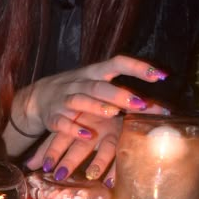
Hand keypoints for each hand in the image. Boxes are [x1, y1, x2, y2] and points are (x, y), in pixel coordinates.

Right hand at [22, 55, 168, 179]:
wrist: (37, 98)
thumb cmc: (77, 91)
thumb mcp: (96, 85)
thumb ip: (122, 92)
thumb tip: (158, 106)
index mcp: (93, 73)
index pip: (117, 63)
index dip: (138, 68)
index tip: (161, 76)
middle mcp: (78, 83)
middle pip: (98, 86)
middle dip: (118, 94)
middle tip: (140, 103)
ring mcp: (64, 99)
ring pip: (80, 100)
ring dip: (96, 107)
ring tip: (113, 113)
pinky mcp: (54, 117)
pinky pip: (63, 122)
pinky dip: (75, 129)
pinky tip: (88, 135)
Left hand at [26, 113, 121, 181]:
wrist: (119, 94)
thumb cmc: (89, 114)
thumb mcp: (69, 128)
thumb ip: (50, 146)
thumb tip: (28, 165)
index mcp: (76, 123)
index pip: (61, 138)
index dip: (52, 151)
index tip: (44, 166)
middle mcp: (92, 127)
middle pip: (81, 145)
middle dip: (70, 160)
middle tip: (61, 175)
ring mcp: (111, 131)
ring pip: (105, 147)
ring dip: (98, 162)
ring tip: (90, 175)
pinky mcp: (126, 135)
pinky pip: (124, 152)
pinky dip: (118, 167)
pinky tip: (112, 181)